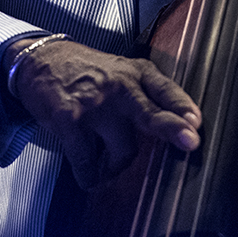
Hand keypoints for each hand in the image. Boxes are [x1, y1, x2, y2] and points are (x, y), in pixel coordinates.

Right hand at [8, 39, 200, 188]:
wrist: (42, 61)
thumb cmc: (88, 72)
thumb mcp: (123, 70)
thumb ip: (146, 93)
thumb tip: (174, 125)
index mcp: (136, 72)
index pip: (165, 90)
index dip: (182, 106)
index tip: (195, 121)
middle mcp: (118, 86)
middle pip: (150, 114)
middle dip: (172, 129)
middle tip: (189, 142)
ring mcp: (94, 104)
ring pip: (122, 151)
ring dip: (117, 167)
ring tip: (108, 163)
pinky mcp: (70, 120)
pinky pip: (87, 163)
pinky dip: (90, 176)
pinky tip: (89, 174)